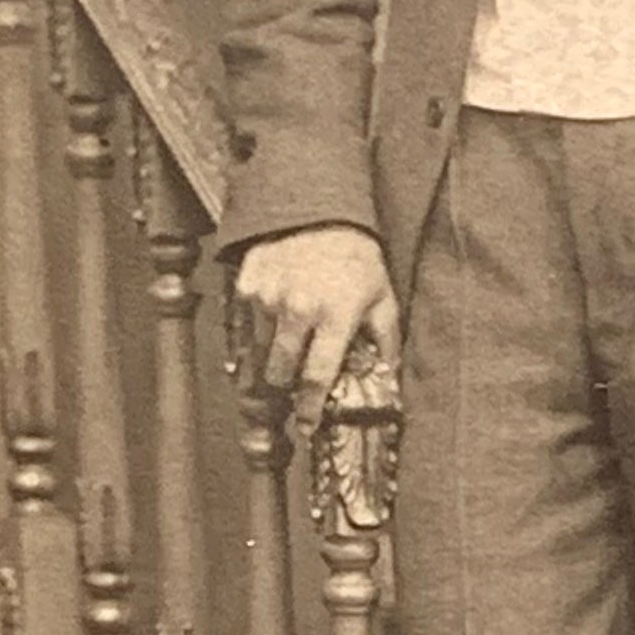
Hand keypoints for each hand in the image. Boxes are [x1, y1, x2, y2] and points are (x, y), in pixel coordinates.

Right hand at [231, 224, 398, 432]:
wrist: (320, 208)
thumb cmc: (356, 257)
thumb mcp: (382, 296)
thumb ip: (386, 341)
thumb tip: (389, 379)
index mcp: (336, 317)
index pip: (316, 377)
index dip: (308, 408)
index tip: (305, 425)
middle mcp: (298, 310)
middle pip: (279, 372)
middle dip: (284, 385)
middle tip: (291, 385)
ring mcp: (268, 296)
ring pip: (259, 351)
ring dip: (270, 356)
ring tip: (282, 348)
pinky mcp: (247, 283)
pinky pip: (245, 323)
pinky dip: (254, 330)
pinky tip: (269, 321)